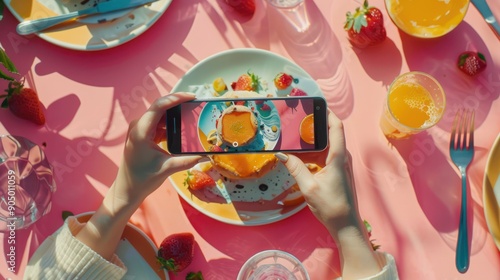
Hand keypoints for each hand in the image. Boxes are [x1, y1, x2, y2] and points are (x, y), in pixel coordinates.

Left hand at [113, 92, 201, 207]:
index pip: (159, 106)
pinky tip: (181, 129)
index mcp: (141, 131)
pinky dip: (170, 125)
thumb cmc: (143, 179)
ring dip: (174, 115)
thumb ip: (188, 161)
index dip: (176, 98)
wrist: (127, 190)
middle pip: (160, 108)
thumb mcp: (168, 169)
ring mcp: (139, 130)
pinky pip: (157, 124)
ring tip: (191, 115)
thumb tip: (206, 156)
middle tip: (195, 105)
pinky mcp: (142, 135)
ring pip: (159, 115)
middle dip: (178, 105)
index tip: (191, 97)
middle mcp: (138, 126)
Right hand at [276, 110, 381, 278]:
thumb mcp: (308, 187)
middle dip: (317, 122)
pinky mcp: (336, 171)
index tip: (317, 103)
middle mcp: (341, 157)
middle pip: (331, 132)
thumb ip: (295, 168)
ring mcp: (340, 164)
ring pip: (327, 144)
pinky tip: (301, 152)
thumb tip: (281, 154)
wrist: (345, 224)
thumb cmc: (330, 206)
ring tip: (297, 130)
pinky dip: (314, 150)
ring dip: (314, 137)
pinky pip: (325, 155)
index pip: (336, 128)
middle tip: (300, 115)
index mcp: (338, 157)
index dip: (328, 113)